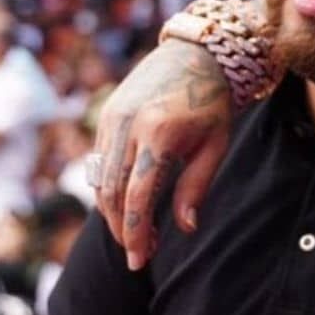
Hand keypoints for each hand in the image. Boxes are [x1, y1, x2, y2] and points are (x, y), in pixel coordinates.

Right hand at [93, 40, 232, 269]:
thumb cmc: (213, 103)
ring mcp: (112, 119)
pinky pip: (99, 162)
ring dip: (112, 213)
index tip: (140, 261)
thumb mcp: (215, 145)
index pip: (137, 197)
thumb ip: (196, 187)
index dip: (135, 233)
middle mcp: (128, 126)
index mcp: (159, 134)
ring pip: (100, 180)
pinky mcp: (106, 116)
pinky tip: (127, 205)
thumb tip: (184, 228)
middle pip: (112, 193)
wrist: (196, 54)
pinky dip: (107, 189)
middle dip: (122, 229)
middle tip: (139, 255)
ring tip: (136, 234)